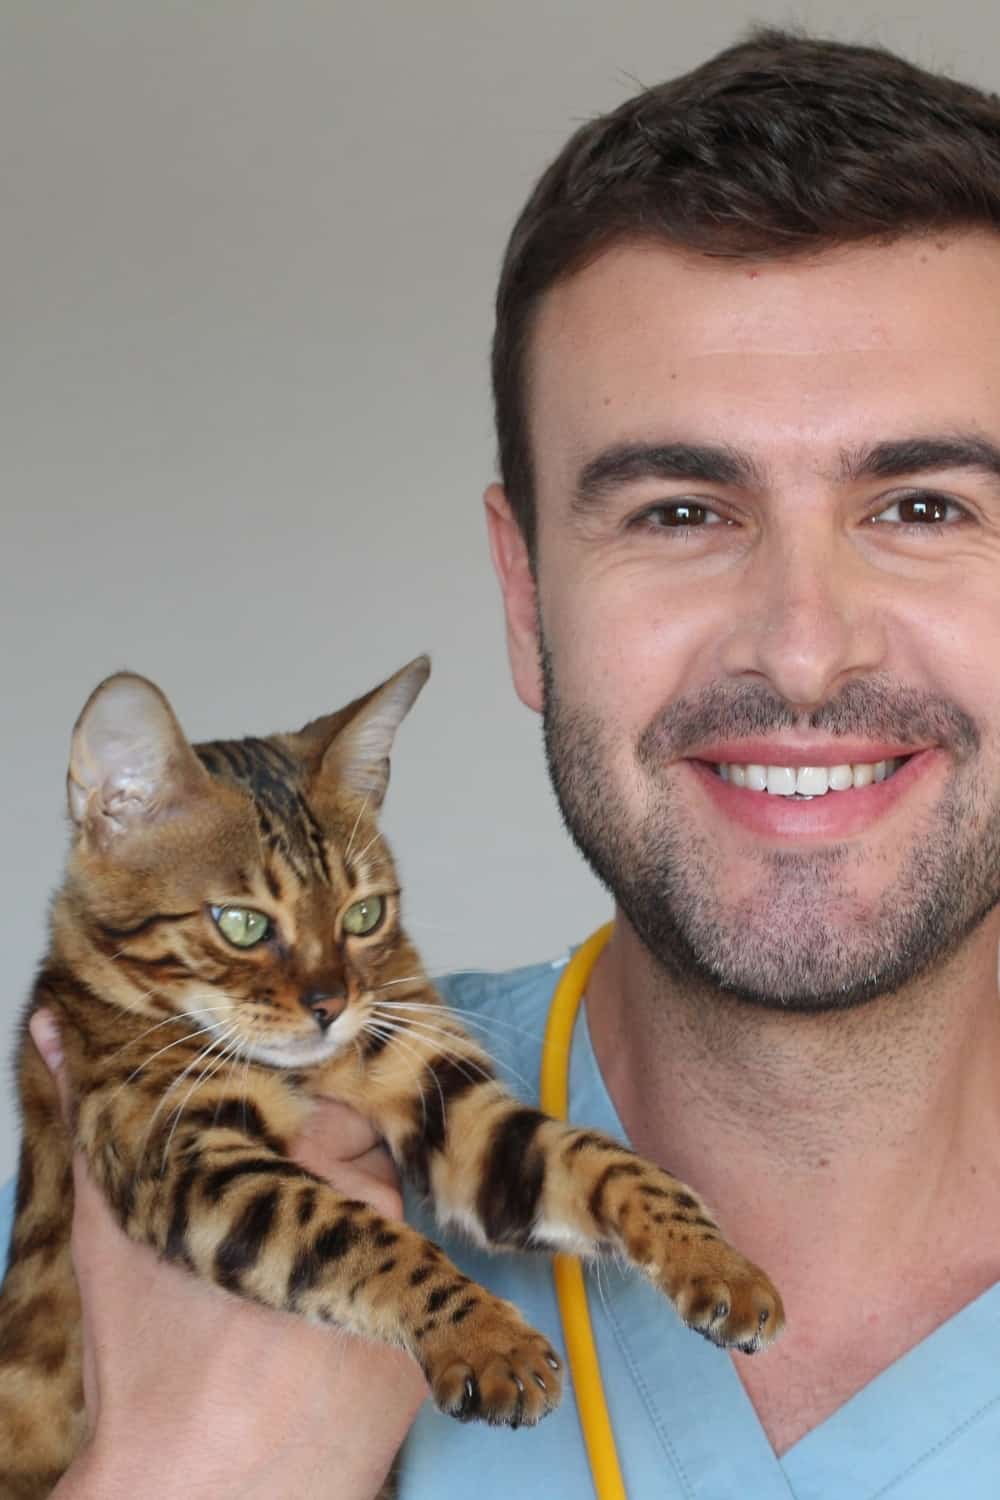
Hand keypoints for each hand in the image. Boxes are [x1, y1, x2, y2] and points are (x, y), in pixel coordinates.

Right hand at [30, 1010, 427, 1499]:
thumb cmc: (148, 1364)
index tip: (266, 1155)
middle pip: (370, 1161)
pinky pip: (422, 1292)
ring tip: (289, 1295)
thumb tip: (54, 1026)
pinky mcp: (426, 1346)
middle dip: (327, 1180)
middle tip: (270, 1236)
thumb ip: (89, 1117)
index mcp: (290, 1178)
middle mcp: (363, 1221)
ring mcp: (404, 1289)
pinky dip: (384, 1301)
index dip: (298, 1127)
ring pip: (393, 1223)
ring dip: (356, 1237)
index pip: (336, 1105)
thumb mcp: (111, 1233)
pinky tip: (325, 1334)